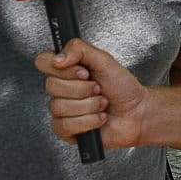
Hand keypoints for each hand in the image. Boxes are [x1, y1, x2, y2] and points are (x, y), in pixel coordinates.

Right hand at [37, 37, 157, 150]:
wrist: (137, 112)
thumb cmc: (122, 87)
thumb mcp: (104, 60)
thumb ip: (79, 49)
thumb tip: (58, 57)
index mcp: (66, 70)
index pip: (43, 62)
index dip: (63, 68)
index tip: (83, 72)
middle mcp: (61, 89)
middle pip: (51, 86)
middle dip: (82, 88)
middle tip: (98, 89)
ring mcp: (62, 111)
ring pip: (59, 106)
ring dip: (89, 105)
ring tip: (102, 104)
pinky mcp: (66, 130)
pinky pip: (65, 125)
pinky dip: (88, 121)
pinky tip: (99, 118)